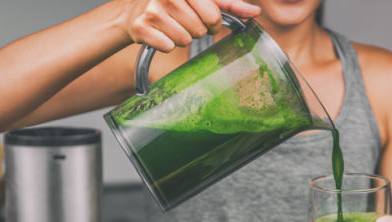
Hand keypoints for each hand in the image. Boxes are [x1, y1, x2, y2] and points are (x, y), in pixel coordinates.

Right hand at [124, 0, 260, 51]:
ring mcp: (152, 11)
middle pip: (200, 29)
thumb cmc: (175, 6)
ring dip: (182, 38)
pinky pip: (168, 46)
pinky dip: (167, 45)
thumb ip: (228, 5)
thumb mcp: (201, 0)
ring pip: (184, 40)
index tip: (205, 19)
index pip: (213, 14)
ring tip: (172, 28)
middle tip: (186, 23)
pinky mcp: (141, 28)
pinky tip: (161, 35)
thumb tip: (255, 12)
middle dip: (197, 31)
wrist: (136, 13)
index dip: (213, 22)